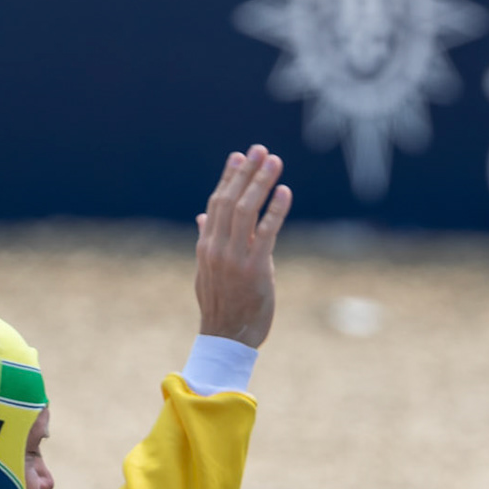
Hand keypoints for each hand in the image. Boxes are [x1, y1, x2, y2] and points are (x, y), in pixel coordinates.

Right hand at [195, 145, 291, 347]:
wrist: (227, 338)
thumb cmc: (222, 305)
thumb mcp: (208, 271)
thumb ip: (208, 240)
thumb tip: (203, 216)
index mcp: (206, 246)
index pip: (216, 203)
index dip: (228, 178)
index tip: (239, 156)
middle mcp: (217, 247)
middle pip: (230, 200)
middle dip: (247, 172)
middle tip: (260, 150)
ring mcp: (234, 257)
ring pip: (246, 210)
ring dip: (261, 182)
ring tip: (274, 161)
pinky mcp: (255, 268)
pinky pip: (265, 232)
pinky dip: (275, 210)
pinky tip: (284, 191)